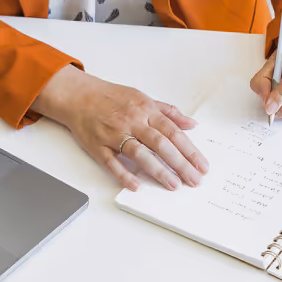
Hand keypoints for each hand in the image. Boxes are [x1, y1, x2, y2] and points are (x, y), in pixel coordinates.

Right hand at [31, 65, 208, 191]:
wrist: (79, 96)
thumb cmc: (112, 98)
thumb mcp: (143, 98)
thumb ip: (168, 112)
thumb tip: (191, 124)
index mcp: (146, 110)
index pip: (173, 132)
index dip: (189, 150)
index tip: (202, 165)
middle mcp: (132, 121)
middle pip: (161, 144)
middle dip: (180, 163)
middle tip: (193, 180)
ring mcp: (114, 134)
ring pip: (139, 153)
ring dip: (157, 170)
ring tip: (173, 185)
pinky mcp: (98, 146)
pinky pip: (112, 162)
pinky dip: (123, 174)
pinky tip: (136, 186)